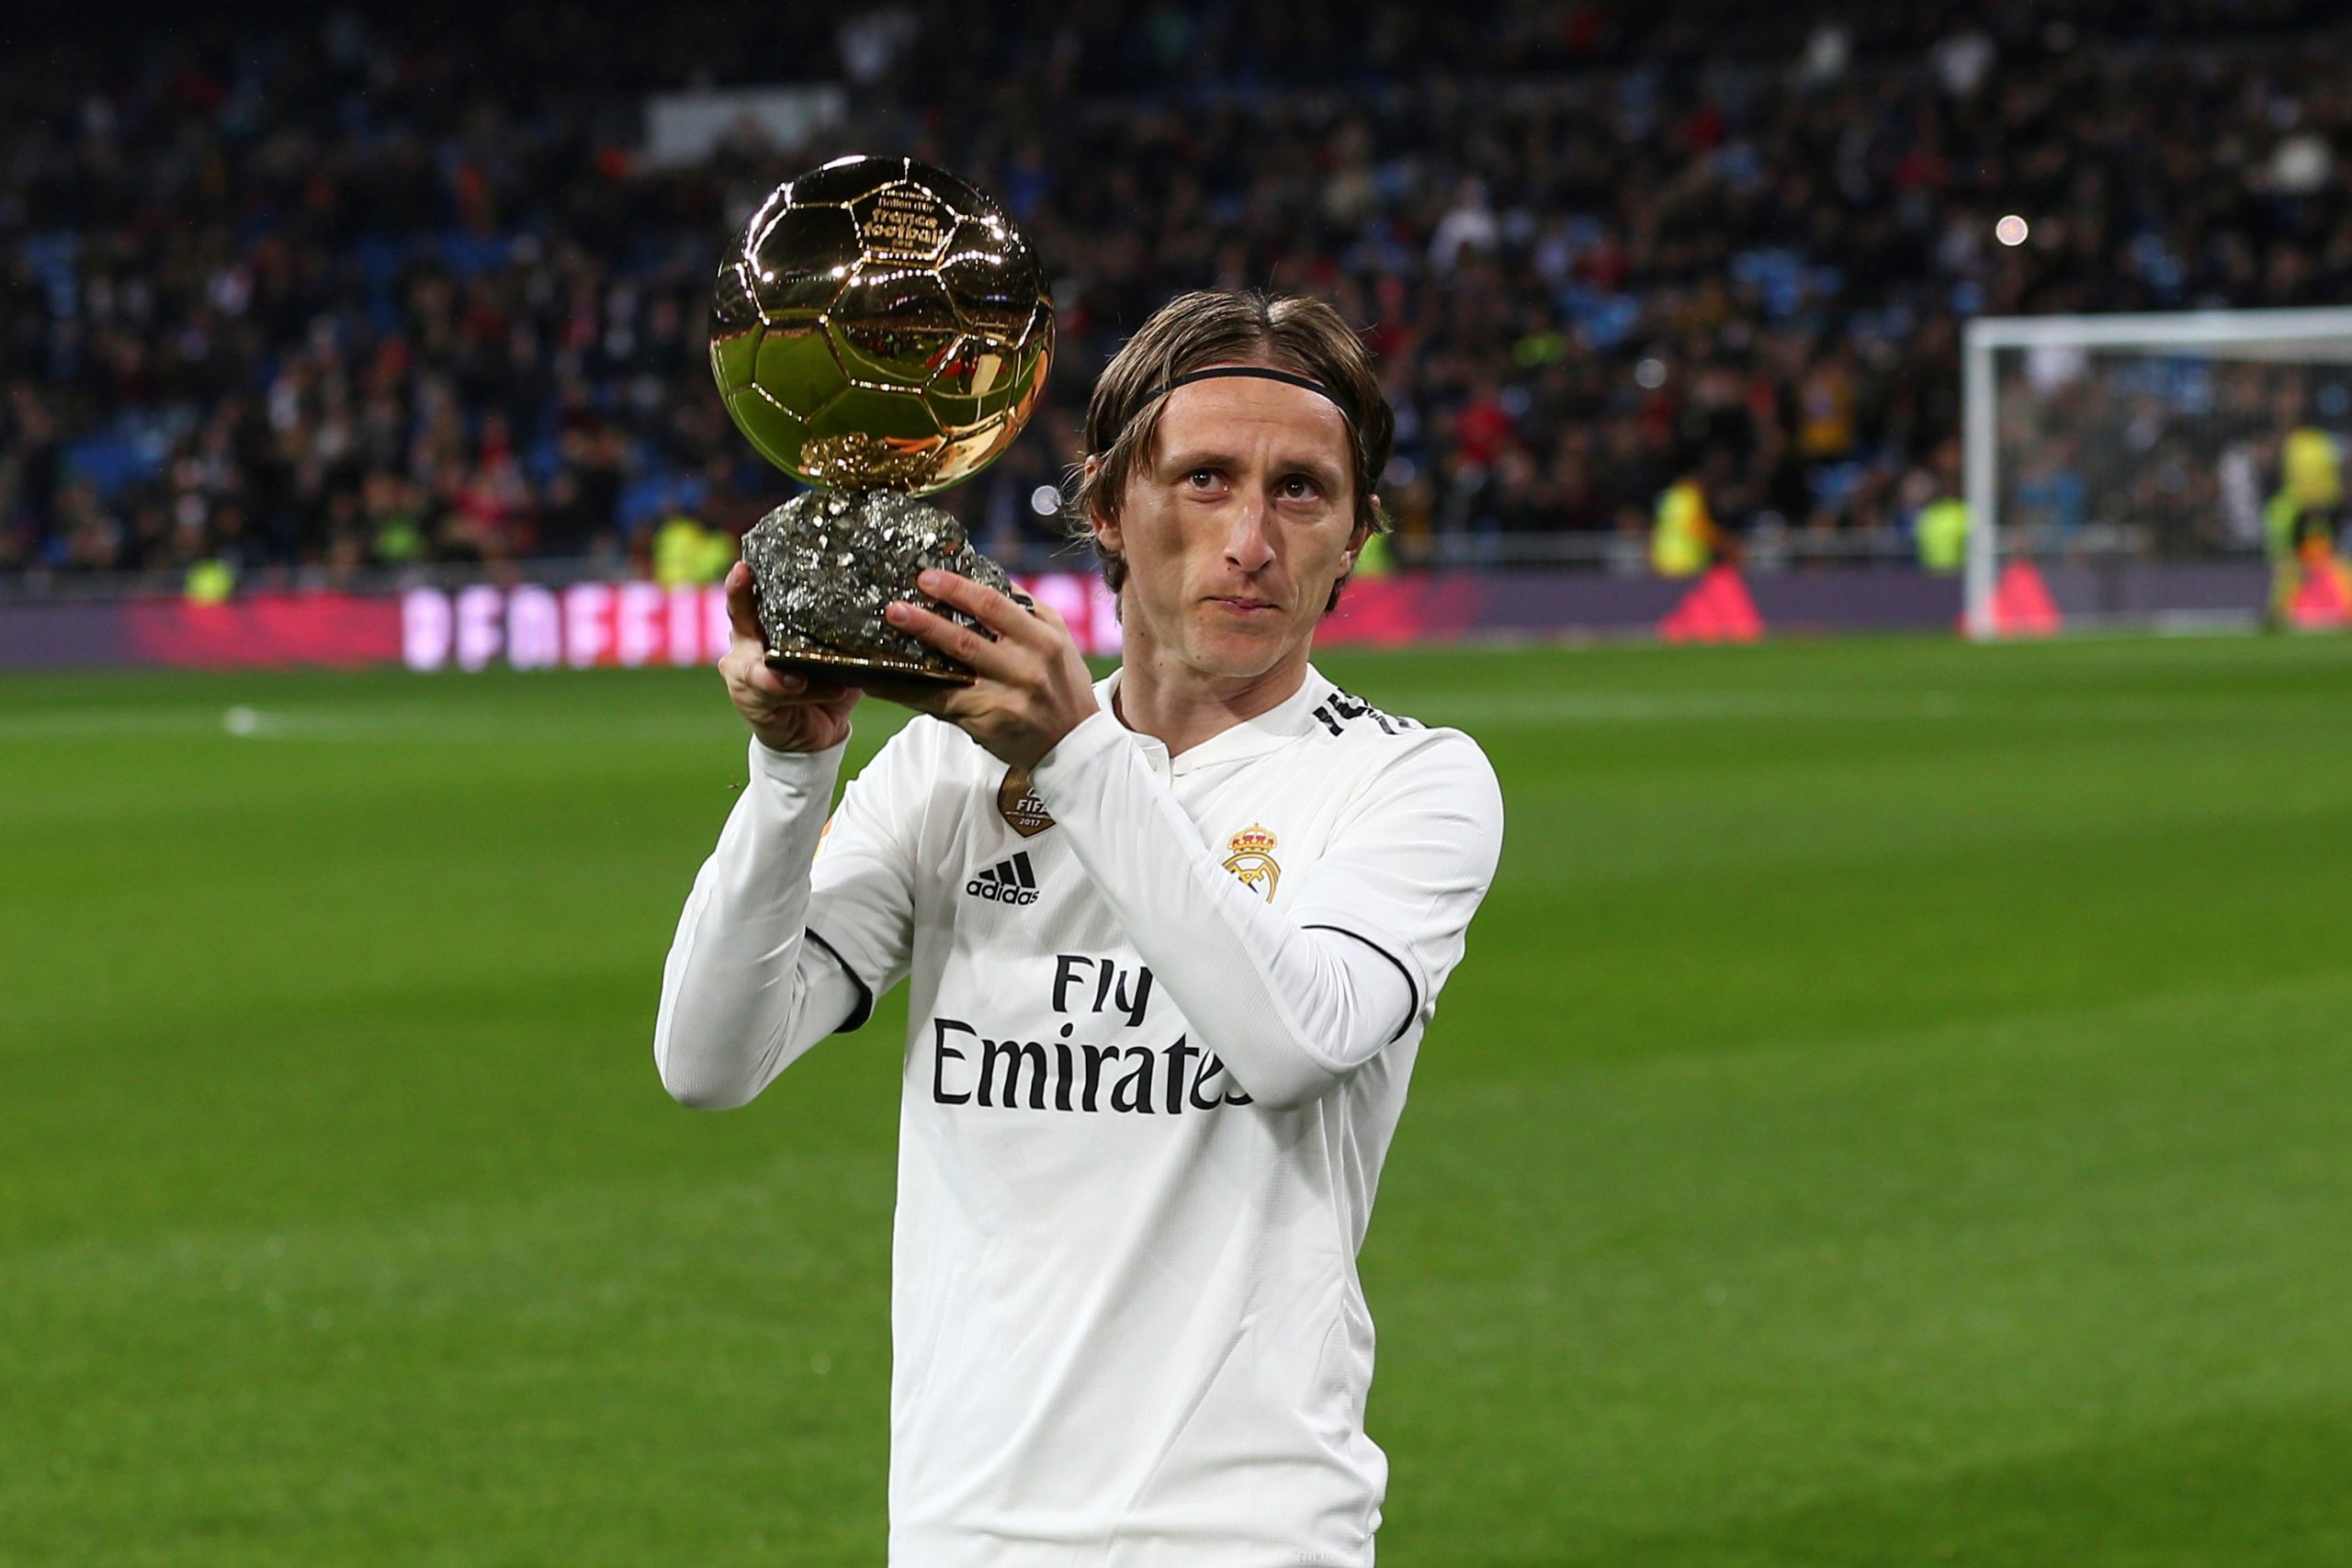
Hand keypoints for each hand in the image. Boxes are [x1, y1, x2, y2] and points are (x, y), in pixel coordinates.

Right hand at [718, 561, 860, 752]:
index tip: (744, 562)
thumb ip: (840, 632)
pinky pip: (771, 691)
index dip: (744, 579)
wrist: (817, 732)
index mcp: (764, 623)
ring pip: (756, 663)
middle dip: (739, 595)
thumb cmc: (824, 682)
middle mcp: (746, 643)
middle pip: (738, 615)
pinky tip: (810, 685)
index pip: (753, 594)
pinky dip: (796, 689)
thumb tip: (872, 602)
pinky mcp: (751, 699)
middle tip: (742, 573)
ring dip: (780, 667)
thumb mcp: (833, 652)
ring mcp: (743, 672)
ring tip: (799, 672)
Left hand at [883, 570, 1097, 767]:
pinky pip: (939, 704)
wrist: (1074, 744)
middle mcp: (1023, 670)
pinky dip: (908, 693)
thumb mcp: (1057, 638)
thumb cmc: (1062, 683)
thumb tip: (981, 573)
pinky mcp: (985, 724)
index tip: (926, 577)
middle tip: (895, 607)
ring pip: (948, 677)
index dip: (958, 589)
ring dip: (911, 659)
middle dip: (927, 623)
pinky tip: (881, 682)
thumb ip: (1024, 607)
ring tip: (881, 644)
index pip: (994, 606)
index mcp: (1042, 640)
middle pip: (966, 641)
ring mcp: (1003, 700)